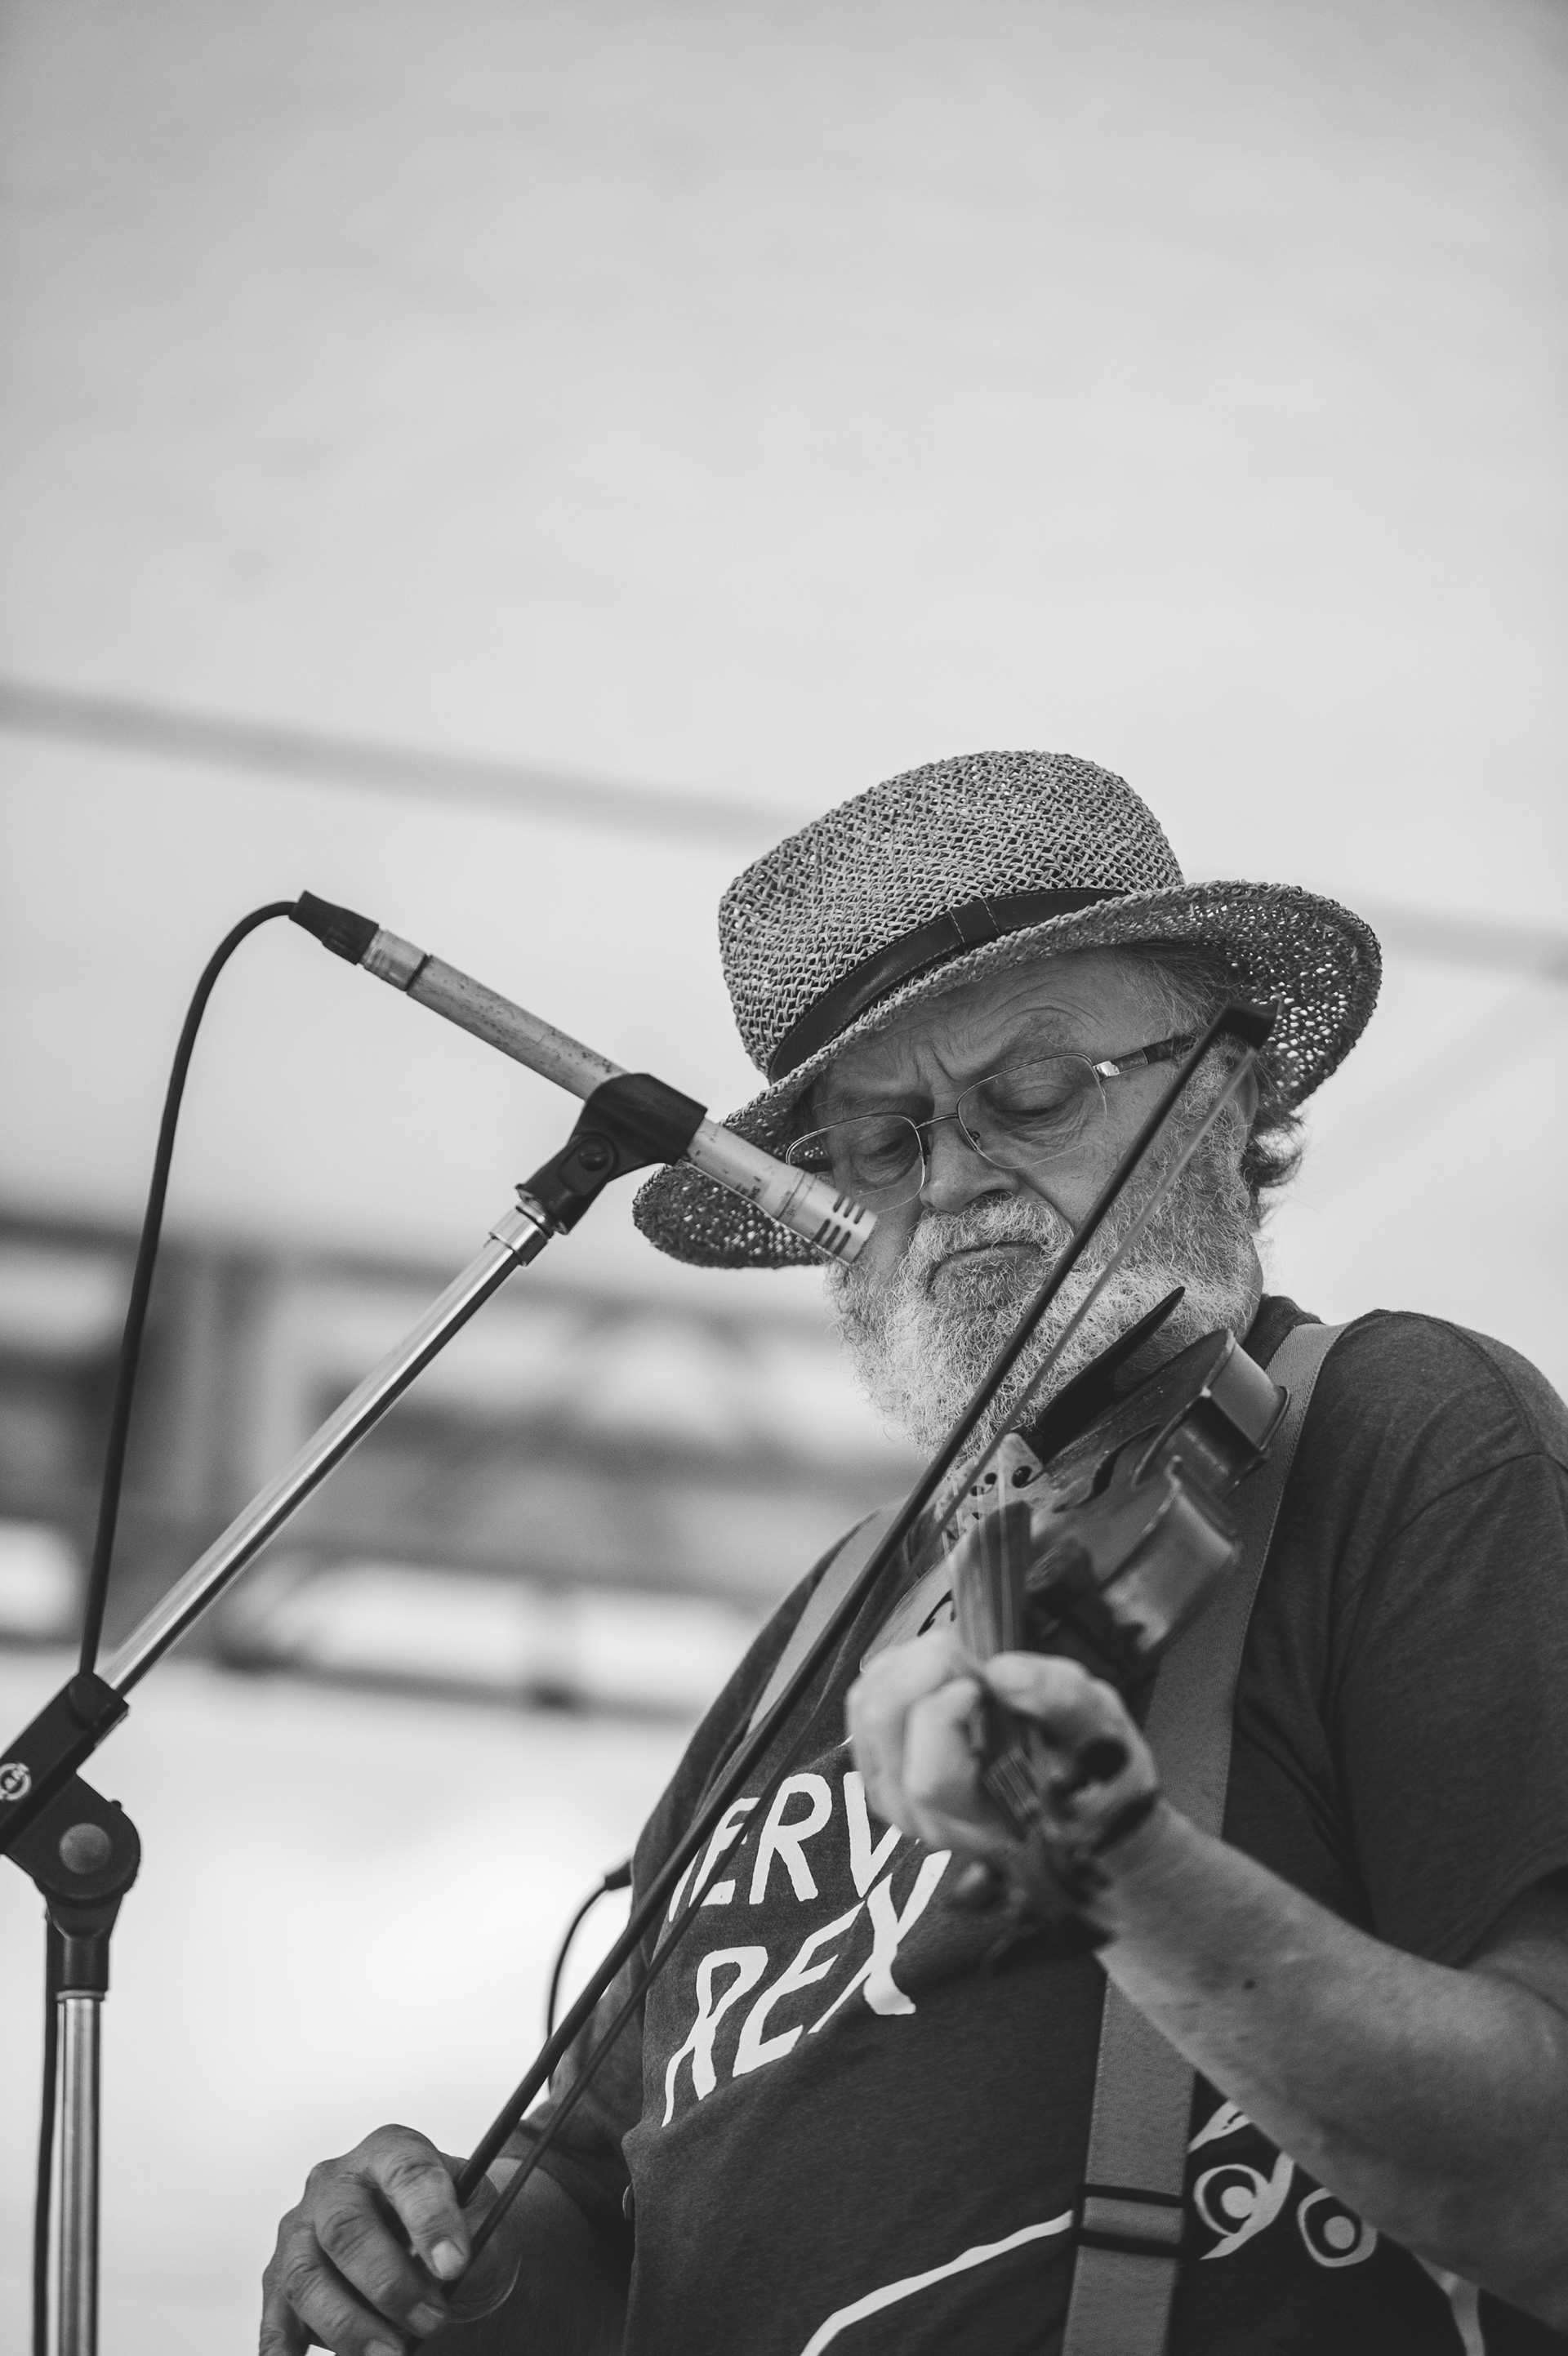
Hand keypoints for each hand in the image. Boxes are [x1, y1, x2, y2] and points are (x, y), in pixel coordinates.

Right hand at [259, 2125, 517, 2353]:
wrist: (430, 2243)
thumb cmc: (452, 2227)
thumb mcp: (479, 2219)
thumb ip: (472, 2241)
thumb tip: (453, 2273)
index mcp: (391, 2150)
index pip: (407, 2172)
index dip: (430, 2219)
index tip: (454, 2266)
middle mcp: (337, 2182)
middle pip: (346, 2228)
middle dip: (390, 2284)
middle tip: (432, 2320)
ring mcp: (301, 2228)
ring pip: (305, 2276)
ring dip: (348, 2326)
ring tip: (395, 2354)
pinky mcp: (280, 2276)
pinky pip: (275, 2317)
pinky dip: (285, 2349)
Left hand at [846, 1630, 1161, 1874]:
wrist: (1091, 1806)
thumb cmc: (1099, 1772)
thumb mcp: (1103, 1728)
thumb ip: (1060, 1699)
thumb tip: (1003, 1671)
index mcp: (988, 1825)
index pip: (930, 1778)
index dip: (944, 1714)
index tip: (981, 1678)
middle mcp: (932, 1822)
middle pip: (885, 1732)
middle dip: (919, 1670)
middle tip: (963, 1649)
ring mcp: (901, 1799)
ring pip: (866, 1715)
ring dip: (904, 1666)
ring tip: (953, 1655)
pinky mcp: (886, 1770)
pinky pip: (862, 1710)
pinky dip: (891, 1672)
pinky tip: (932, 1667)